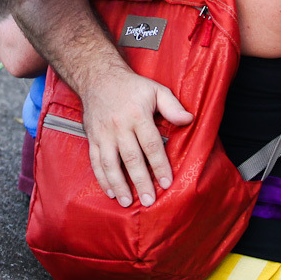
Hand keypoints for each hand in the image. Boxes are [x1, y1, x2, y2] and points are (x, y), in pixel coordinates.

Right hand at [80, 64, 192, 207]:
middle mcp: (119, 126)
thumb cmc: (131, 86)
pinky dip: (101, 178)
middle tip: (149, 200)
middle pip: (131, 158)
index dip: (159, 165)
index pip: (151, 144)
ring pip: (110, 163)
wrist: (98, 77)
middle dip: (140, 181)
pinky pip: (95, 161)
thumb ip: (172, 106)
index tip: (166, 182)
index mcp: (137, 115)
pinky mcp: (92, 137)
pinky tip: (110, 191)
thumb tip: (188, 119)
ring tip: (127, 202)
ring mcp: (103, 133)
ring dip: (119, 184)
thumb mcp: (155, 90)